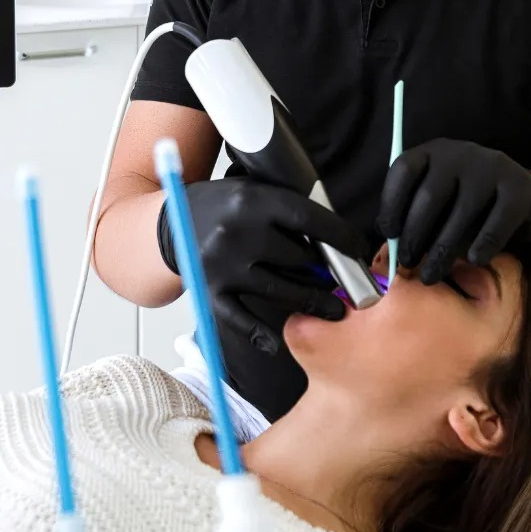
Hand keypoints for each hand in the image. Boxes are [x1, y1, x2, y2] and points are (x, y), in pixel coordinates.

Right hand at [158, 177, 373, 353]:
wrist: (173, 221)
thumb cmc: (224, 205)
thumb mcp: (254, 188)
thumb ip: (287, 205)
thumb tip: (333, 233)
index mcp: (252, 201)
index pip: (308, 219)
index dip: (339, 236)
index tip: (357, 249)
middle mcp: (237, 233)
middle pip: (297, 259)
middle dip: (323, 270)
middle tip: (343, 280)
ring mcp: (222, 265)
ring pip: (279, 290)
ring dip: (310, 301)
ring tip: (334, 309)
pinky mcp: (210, 290)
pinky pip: (238, 318)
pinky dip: (258, 333)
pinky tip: (276, 343)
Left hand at [378, 139, 530, 284]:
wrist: (525, 198)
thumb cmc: (469, 204)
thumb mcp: (440, 200)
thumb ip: (414, 214)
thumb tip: (386, 244)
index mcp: (434, 153)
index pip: (404, 169)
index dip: (391, 203)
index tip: (389, 234)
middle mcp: (461, 154)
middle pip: (430, 196)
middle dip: (414, 235)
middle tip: (407, 262)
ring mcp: (492, 168)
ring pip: (462, 213)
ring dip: (442, 251)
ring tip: (431, 275)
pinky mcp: (518, 189)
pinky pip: (496, 223)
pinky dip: (482, 246)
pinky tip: (473, 261)